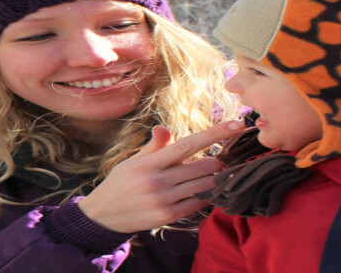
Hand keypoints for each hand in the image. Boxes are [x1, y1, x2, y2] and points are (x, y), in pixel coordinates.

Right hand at [75, 121, 244, 232]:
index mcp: (149, 163)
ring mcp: (163, 200)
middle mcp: (156, 181)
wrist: (104, 214)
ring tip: (213, 176)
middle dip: (216, 163)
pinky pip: (199, 203)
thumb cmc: (121, 183)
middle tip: (217, 161)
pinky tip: (204, 192)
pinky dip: (206, 196)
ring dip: (214, 179)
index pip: (186, 144)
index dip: (214, 134)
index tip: (236, 124)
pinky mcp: (168, 215)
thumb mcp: (132, 161)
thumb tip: (164, 128)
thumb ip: (154, 147)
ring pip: (205, 185)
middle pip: (203, 167)